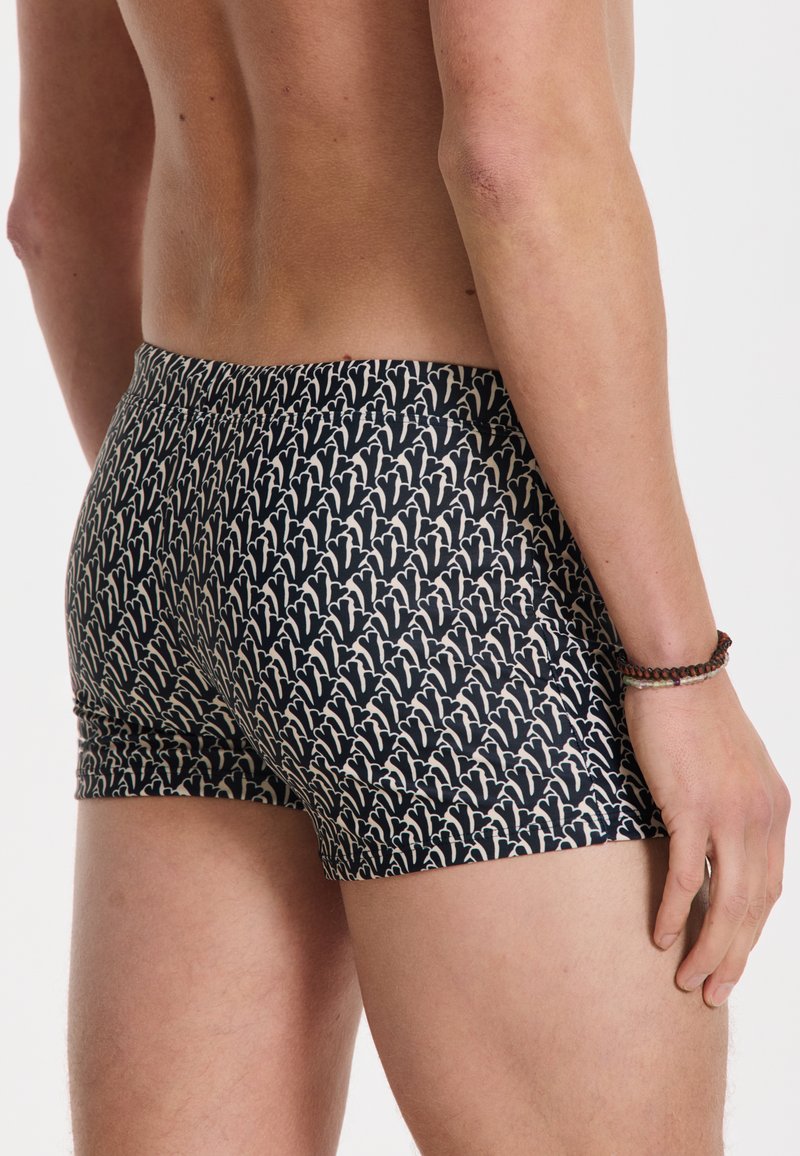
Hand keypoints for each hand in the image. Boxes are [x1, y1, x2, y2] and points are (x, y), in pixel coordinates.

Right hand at [624, 668, 790, 1006]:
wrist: (679, 669)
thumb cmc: (695, 713)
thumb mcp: (732, 767)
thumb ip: (734, 806)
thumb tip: (715, 842)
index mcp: (773, 810)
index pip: (769, 888)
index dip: (751, 933)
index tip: (733, 960)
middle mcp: (761, 818)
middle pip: (753, 907)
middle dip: (735, 957)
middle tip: (714, 991)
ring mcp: (728, 814)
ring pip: (726, 902)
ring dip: (709, 948)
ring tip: (690, 981)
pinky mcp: (691, 806)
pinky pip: (684, 874)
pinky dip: (675, 912)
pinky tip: (662, 937)